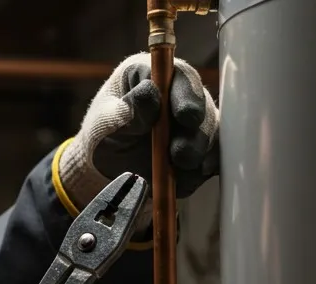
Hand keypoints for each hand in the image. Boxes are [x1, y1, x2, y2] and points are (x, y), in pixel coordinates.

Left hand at [58, 52, 219, 220]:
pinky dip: (202, 169)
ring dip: (199, 152)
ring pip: (211, 131)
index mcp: (152, 74)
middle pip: (201, 104)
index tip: (185, 117)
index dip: (186, 95)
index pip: (178, 76)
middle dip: (195, 131)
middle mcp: (178, 92)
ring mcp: (194, 120)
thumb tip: (150, 92)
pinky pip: (213, 155)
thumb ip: (128, 109)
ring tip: (180, 168)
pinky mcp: (201, 145)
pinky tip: (188, 177)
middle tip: (181, 153)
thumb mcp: (105, 122)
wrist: (108, 169)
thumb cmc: (103, 136)